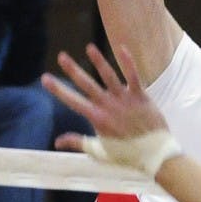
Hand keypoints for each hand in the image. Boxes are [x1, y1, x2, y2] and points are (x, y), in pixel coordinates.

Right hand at [41, 42, 167, 151]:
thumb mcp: (99, 151)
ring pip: (109, 77)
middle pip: (87, 85)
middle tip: (61, 56)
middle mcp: (108, 107)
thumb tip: (56, 141)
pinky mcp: (140, 97)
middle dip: (73, 70)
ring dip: (99, 61)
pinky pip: (133, 77)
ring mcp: (125, 100)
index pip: (73, 101)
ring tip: (89, 47)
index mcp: (97, 119)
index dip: (58, 89)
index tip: (45, 78)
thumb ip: (77, 142)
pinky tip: (121, 48)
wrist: (155, 154)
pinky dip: (128, 63)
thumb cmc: (126, 154)